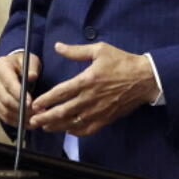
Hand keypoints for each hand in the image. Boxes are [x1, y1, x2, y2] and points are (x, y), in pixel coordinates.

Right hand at [0, 51, 39, 127]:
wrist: (14, 67)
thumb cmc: (24, 63)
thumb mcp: (30, 61)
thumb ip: (32, 68)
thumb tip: (32, 76)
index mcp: (0, 66)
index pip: (9, 84)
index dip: (19, 95)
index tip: (31, 103)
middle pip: (5, 100)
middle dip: (22, 109)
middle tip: (37, 113)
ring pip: (5, 110)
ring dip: (20, 118)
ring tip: (36, 119)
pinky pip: (4, 116)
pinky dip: (16, 122)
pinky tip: (28, 123)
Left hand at [29, 42, 157, 134]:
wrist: (145, 78)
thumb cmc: (123, 62)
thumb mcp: (99, 50)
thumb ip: (76, 51)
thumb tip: (57, 47)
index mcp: (87, 80)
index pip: (60, 93)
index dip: (45, 100)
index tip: (34, 103)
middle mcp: (90, 98)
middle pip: (63, 112)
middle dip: (45, 117)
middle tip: (33, 120)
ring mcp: (98, 111)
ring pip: (73, 123)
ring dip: (57, 126)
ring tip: (45, 126)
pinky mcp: (106, 119)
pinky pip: (88, 130)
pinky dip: (75, 132)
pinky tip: (68, 131)